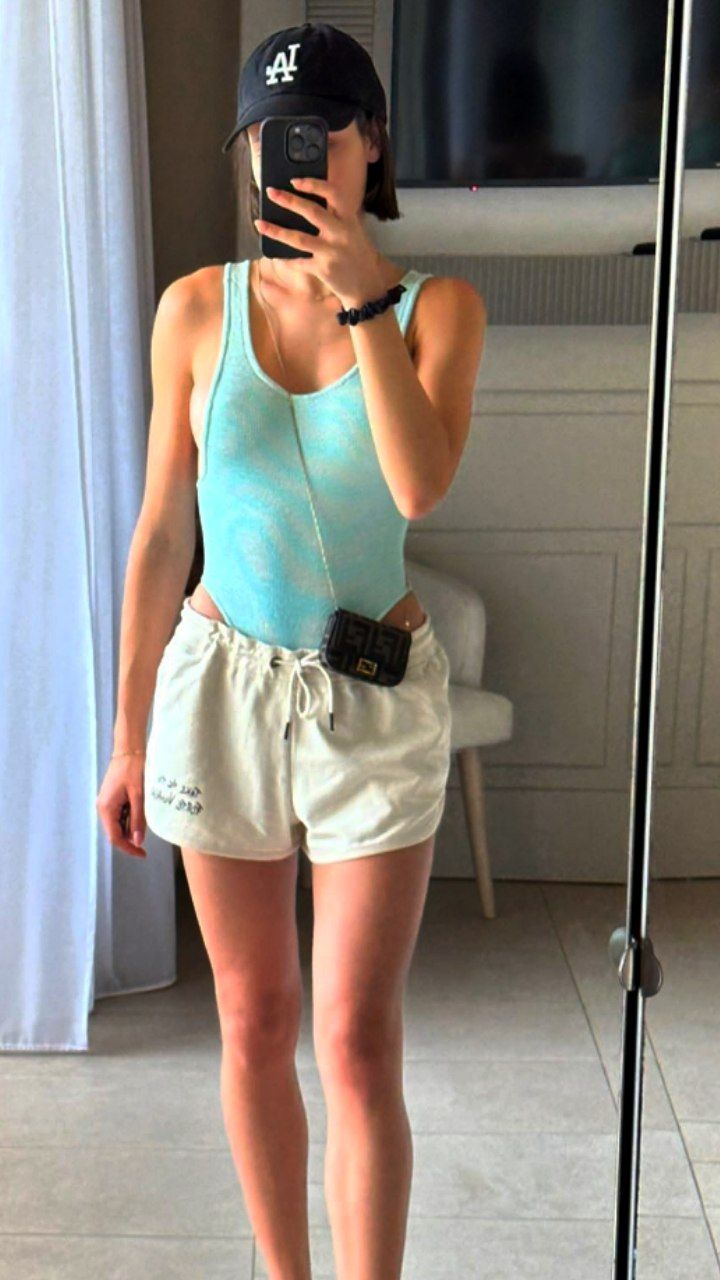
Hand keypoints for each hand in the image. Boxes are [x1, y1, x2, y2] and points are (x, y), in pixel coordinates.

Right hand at [96, 755, 146, 857]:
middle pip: (116, 833)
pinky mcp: (112, 798)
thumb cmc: (134, 769)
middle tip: (148, 841)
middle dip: (131, 839)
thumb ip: (138, 819)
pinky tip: (141, 811)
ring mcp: (107, 803)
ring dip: (132, 827)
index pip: (115, 838)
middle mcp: (103, 808)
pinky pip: (121, 815)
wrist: (129, 749)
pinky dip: (131, 818)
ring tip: (146, 820)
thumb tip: (138, 842)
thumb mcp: (139, 796)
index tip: (143, 854)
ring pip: (119, 825)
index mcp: (107, 809)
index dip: (129, 848)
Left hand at [255, 177, 385, 307]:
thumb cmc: (358, 254)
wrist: (369, 285)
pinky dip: (286, 259)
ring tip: (259, 223)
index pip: (333, 194)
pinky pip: (299, 263)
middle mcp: (340, 233)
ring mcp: (331, 252)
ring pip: (298, 238)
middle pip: (311, 212)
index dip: (313, 184)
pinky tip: (275, 255)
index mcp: (348, 219)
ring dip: (276, 231)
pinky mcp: (323, 270)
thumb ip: (337, 217)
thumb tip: (307, 204)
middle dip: (288, 200)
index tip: (294, 180)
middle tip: (270, 192)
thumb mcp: (354, 230)